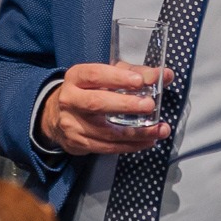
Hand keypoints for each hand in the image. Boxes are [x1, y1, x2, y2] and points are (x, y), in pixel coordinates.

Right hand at [40, 62, 172, 154]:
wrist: (57, 116)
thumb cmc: (88, 92)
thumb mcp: (107, 77)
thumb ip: (134, 73)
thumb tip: (163, 75)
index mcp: (76, 78)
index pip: (95, 75)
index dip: (117, 78)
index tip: (139, 81)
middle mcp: (70, 100)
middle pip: (97, 103)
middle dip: (125, 105)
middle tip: (149, 105)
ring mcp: (72, 123)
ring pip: (106, 131)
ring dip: (136, 132)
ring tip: (158, 130)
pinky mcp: (79, 143)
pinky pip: (107, 147)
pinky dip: (130, 145)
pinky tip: (147, 141)